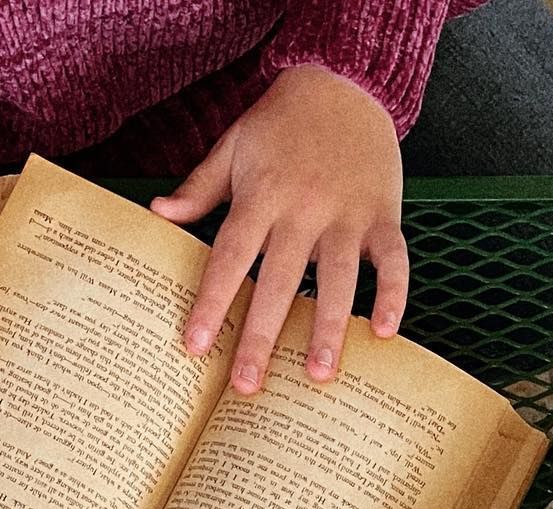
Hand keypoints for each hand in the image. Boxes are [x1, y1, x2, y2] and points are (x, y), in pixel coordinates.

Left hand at [154, 65, 406, 391]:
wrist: (346, 79)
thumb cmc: (283, 122)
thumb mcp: (234, 146)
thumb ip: (200, 187)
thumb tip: (159, 213)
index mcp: (262, 195)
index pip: (230, 257)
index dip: (212, 302)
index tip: (196, 346)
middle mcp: (304, 208)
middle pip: (278, 280)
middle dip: (262, 335)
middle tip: (248, 386)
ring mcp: (347, 213)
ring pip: (338, 277)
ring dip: (328, 327)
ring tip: (317, 375)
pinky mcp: (383, 214)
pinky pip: (392, 259)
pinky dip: (393, 293)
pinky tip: (384, 333)